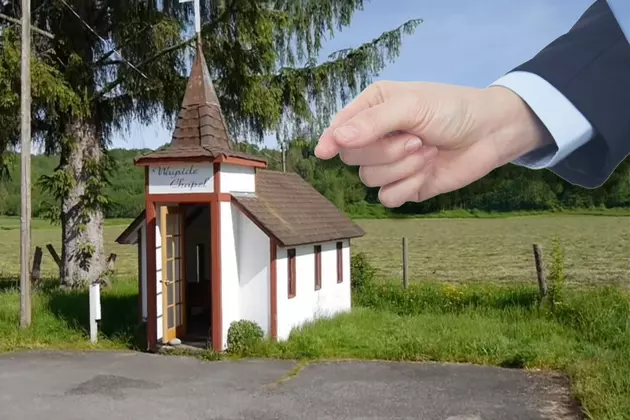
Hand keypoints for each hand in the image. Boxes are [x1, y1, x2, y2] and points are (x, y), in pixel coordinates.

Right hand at [314, 81, 552, 206]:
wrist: (490, 134)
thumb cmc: (453, 109)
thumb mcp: (413, 105)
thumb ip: (373, 122)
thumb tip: (336, 140)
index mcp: (372, 109)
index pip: (340, 128)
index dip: (331, 140)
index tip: (325, 152)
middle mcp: (375, 137)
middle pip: (353, 157)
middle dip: (386, 152)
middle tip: (416, 139)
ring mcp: (389, 164)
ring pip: (369, 179)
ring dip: (403, 168)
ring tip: (428, 151)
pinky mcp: (404, 186)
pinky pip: (387, 198)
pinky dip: (408, 186)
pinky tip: (427, 172)